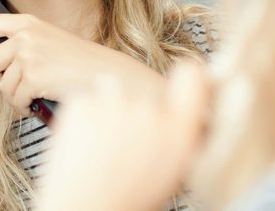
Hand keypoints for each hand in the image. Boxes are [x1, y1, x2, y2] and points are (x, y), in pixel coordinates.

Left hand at [0, 14, 161, 115]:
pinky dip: (24, 106)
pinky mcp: (33, 76)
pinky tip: (38, 101)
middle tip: (11, 87)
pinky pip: (15, 99)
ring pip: (2, 85)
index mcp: (26, 22)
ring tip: (32, 95)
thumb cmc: (78, 61)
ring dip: (14, 96)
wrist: (103, 73)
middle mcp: (25, 35)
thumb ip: (21, 42)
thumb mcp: (47, 39)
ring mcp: (28, 55)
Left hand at [35, 60, 208, 210]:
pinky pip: (85, 96)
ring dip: (108, 105)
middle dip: (135, 107)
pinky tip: (83, 140)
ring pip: (113, 88)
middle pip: (144, 90)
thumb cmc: (126, 200)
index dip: (187, 76)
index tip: (183, 79)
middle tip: (124, 140)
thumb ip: (180, 137)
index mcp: (178, 130)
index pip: (192, 77)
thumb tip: (190, 117)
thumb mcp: (171, 172)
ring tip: (101, 140)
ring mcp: (114, 102)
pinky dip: (83, 113)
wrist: (83, 209)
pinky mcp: (82, 101)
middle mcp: (149, 110)